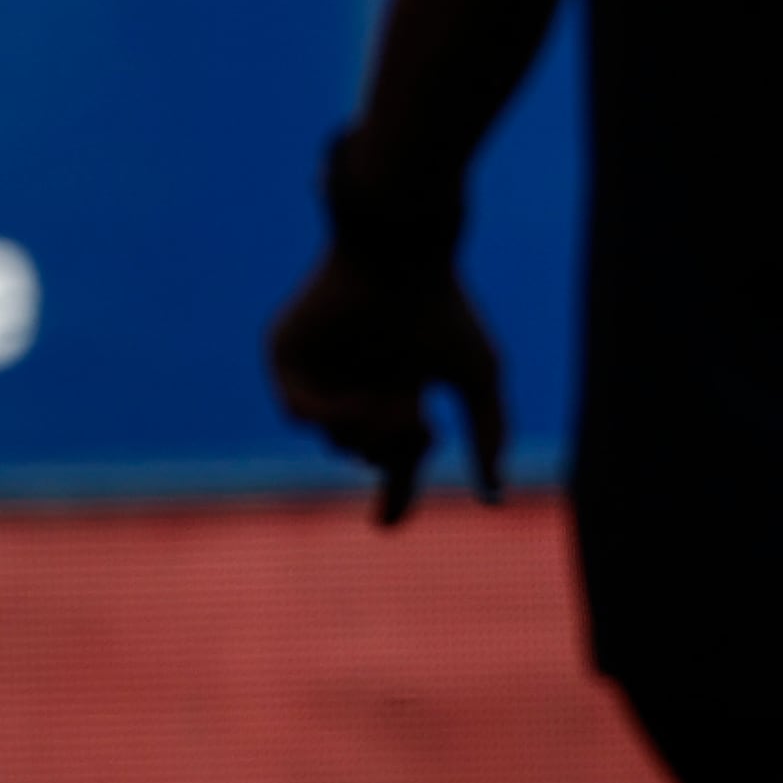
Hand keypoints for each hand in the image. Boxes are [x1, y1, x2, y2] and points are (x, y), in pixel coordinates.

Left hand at [266, 252, 507, 527]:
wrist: (401, 257)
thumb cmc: (444, 311)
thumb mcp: (479, 379)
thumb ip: (489, 436)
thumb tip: (494, 498)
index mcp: (400, 389)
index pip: (394, 458)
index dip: (392, 494)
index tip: (385, 525)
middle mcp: (359, 384)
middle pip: (368, 455)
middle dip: (396, 451)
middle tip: (419, 425)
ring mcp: (322, 372)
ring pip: (334, 440)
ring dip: (369, 433)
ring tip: (395, 403)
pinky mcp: (288, 356)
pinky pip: (298, 412)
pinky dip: (332, 413)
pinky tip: (362, 396)